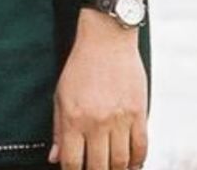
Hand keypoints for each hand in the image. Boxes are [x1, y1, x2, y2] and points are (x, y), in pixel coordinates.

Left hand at [49, 11, 147, 169]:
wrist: (107, 40)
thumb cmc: (81, 67)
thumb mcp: (60, 96)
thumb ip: (58, 130)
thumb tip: (54, 158)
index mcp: (74, 118)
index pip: (72, 161)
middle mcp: (97, 122)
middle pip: (99, 166)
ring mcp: (120, 119)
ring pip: (121, 162)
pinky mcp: (139, 113)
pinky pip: (141, 146)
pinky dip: (137, 161)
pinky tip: (132, 165)